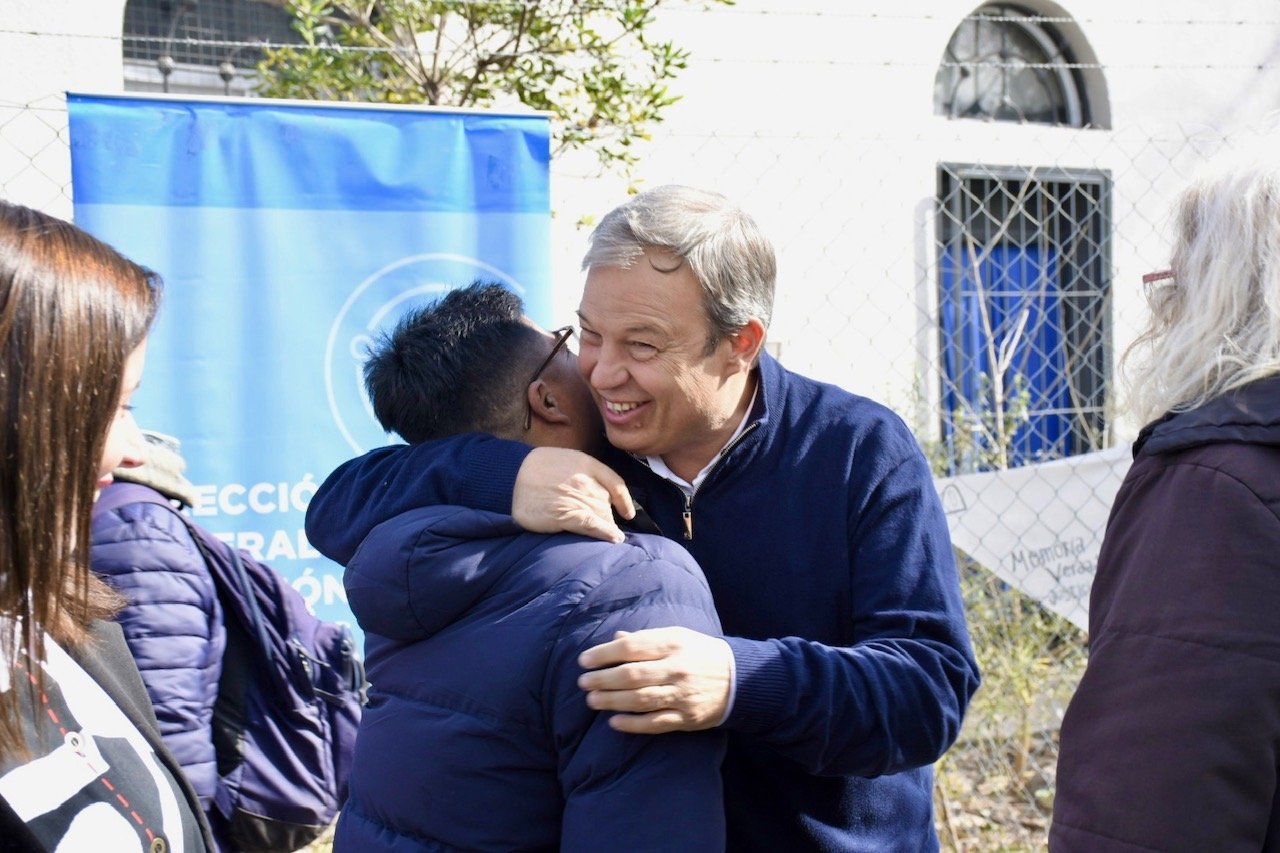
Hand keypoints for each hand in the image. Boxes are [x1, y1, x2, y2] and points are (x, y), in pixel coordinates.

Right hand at [512, 447, 633, 543]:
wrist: (509, 478)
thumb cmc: (533, 469)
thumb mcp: (561, 459)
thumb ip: (581, 471)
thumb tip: (597, 489)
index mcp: (584, 463)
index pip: (615, 482)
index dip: (624, 500)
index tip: (628, 512)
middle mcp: (584, 480)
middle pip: (606, 503)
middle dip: (606, 515)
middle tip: (599, 524)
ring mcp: (577, 497)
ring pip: (602, 515)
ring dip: (605, 525)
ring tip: (605, 534)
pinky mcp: (567, 515)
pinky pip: (594, 525)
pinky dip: (606, 533)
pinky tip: (614, 538)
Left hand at [577, 627, 732, 733]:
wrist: (739, 679)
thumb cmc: (700, 653)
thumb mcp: (678, 636)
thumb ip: (647, 638)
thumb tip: (616, 638)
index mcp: (673, 644)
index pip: (631, 648)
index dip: (603, 654)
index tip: (584, 661)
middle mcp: (676, 669)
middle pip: (631, 675)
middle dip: (602, 679)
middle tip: (583, 683)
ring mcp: (682, 695)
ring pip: (640, 700)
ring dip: (612, 701)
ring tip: (591, 701)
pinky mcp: (687, 718)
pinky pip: (655, 723)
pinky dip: (633, 724)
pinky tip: (614, 722)